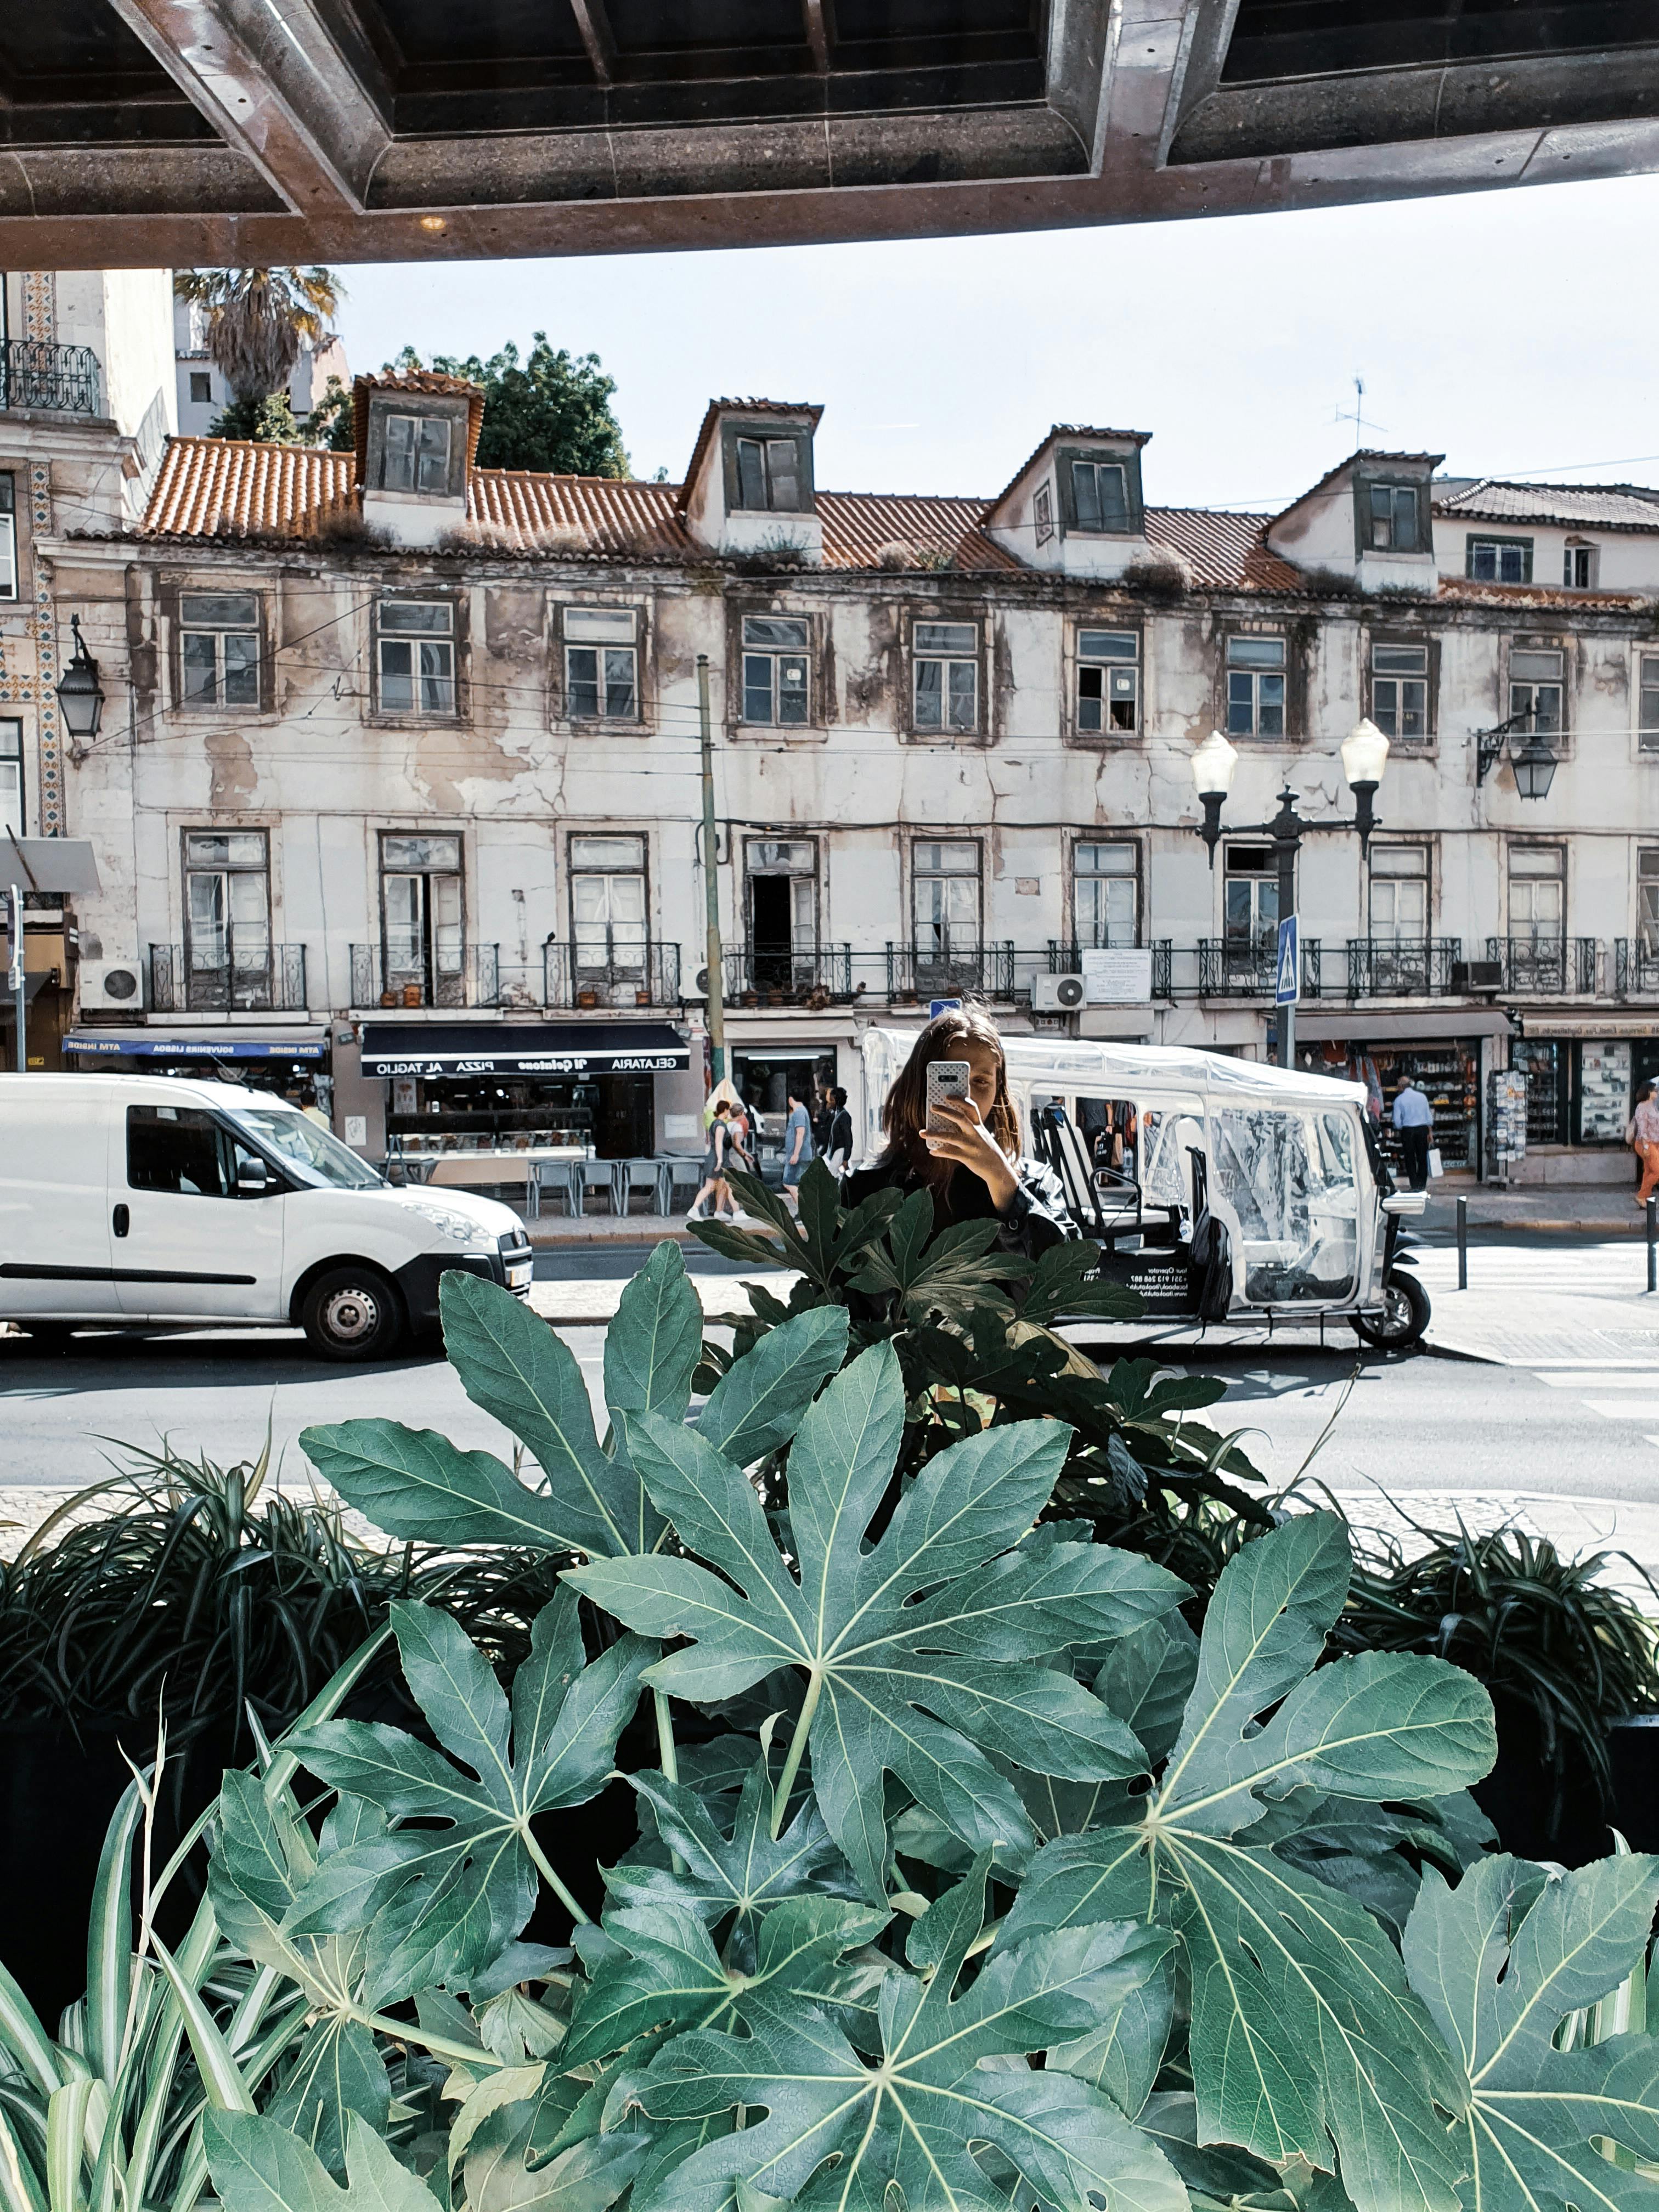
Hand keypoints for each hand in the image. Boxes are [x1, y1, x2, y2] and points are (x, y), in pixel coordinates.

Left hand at [923, 1095, 1018, 1212]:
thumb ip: (969, 1128)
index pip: (971, 1108)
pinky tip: (932, 1150)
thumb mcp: (981, 1136)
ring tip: (922, 1132)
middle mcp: (976, 1134)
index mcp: (979, 1126)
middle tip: (932, 1107)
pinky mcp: (968, 1158)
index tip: (948, 1096)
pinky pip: (951, 1153)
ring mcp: (972, 1146)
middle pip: (960, 1118)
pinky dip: (940, 1151)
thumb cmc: (985, 1150)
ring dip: (935, 1134)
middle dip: (945, 1111)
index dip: (960, 1100)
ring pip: (950, 1137)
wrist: (998, 1169)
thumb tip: (947, 1122)